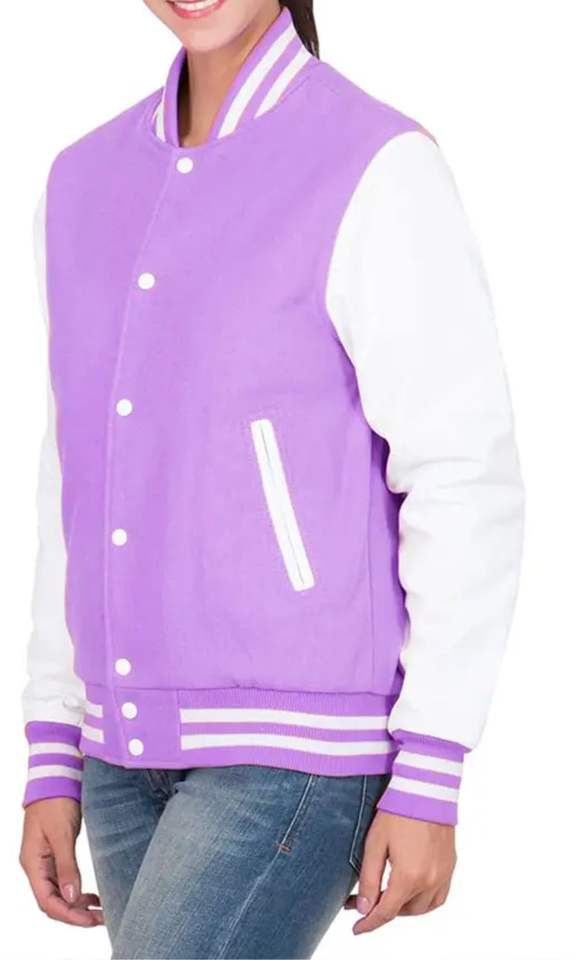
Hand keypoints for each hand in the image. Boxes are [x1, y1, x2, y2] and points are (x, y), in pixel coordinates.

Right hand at [19, 798, 102, 926]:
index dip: (69, 915)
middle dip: (76, 914)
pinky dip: (77, 892)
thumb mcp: (62, 833)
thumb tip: (72, 897)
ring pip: (59, 894)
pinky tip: (92, 896)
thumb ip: (66, 865)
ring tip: (101, 911)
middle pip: (53, 902)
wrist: (55, 777)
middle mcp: (36, 866)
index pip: (47, 901)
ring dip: (78, 905)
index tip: (91, 920)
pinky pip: (63, 881)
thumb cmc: (55, 800)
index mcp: (33, 863)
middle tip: (102, 918)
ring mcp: (45, 861)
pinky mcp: (55, 854)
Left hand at [346, 810, 456, 932]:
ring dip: (404, 908)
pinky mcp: (451, 865)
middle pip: (404, 911)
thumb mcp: (375, 844)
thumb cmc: (398, 811)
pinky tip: (412, 892)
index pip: (386, 912)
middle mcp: (430, 880)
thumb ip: (369, 879)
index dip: (369, 923)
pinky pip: (439, 897)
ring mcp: (443, 874)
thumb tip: (364, 908)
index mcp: (409, 877)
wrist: (426, 788)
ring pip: (423, 908)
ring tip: (387, 897)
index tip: (356, 928)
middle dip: (384, 911)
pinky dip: (424, 902)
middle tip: (365, 902)